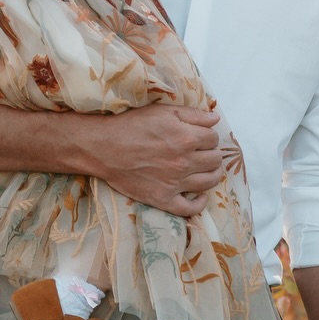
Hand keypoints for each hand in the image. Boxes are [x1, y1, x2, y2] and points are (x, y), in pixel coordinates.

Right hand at [76, 104, 225, 216]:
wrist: (103, 148)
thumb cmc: (131, 125)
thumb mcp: (162, 111)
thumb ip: (192, 114)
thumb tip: (215, 118)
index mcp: (186, 138)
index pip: (214, 139)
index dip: (209, 136)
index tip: (201, 137)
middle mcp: (184, 162)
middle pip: (215, 160)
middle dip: (212, 154)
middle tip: (203, 152)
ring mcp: (175, 183)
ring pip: (209, 182)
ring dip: (212, 174)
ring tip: (205, 169)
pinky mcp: (163, 199)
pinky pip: (190, 208)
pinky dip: (200, 203)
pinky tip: (201, 196)